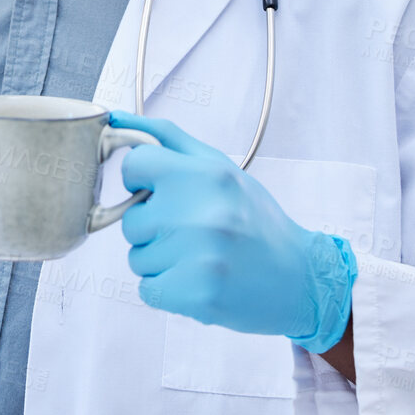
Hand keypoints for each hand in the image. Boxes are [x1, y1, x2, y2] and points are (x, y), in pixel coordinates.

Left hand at [110, 110, 356, 352]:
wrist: (300, 277)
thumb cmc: (253, 218)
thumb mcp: (218, 167)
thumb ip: (166, 138)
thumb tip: (115, 119)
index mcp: (204, 175)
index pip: (134, 165)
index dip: (141, 181)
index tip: (162, 192)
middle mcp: (200, 213)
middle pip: (131, 221)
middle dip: (154, 228)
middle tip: (193, 232)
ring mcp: (197, 257)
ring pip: (137, 258)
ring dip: (160, 261)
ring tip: (199, 257)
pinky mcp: (195, 295)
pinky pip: (147, 290)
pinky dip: (167, 290)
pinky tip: (198, 280)